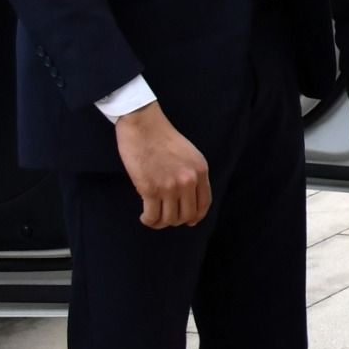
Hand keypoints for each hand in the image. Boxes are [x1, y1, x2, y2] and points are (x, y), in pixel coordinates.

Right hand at [115, 103, 210, 228]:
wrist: (143, 125)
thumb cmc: (162, 137)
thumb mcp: (189, 154)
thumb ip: (192, 174)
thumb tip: (189, 197)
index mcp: (200, 171)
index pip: (204, 203)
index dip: (196, 216)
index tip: (189, 221)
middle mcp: (188, 181)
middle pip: (187, 215)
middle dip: (176, 221)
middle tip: (165, 217)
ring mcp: (169, 186)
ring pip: (169, 219)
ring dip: (161, 223)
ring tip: (153, 217)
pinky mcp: (150, 189)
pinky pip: (152, 216)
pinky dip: (148, 221)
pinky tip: (145, 217)